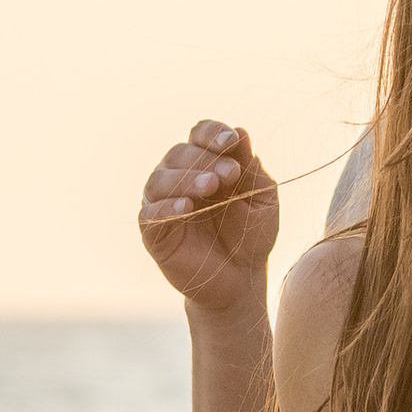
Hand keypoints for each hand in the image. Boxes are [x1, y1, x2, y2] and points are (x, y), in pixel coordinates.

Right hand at [138, 120, 278, 314]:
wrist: (242, 280)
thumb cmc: (252, 235)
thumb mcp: (262, 200)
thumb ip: (251, 169)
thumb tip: (241, 132)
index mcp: (206, 163)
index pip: (199, 135)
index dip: (212, 133)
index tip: (231, 141)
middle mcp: (179, 178)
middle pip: (179, 153)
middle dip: (205, 159)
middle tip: (230, 175)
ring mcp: (163, 204)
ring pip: (159, 179)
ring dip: (185, 178)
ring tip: (210, 186)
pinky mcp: (154, 232)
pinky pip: (149, 214)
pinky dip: (165, 207)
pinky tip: (186, 207)